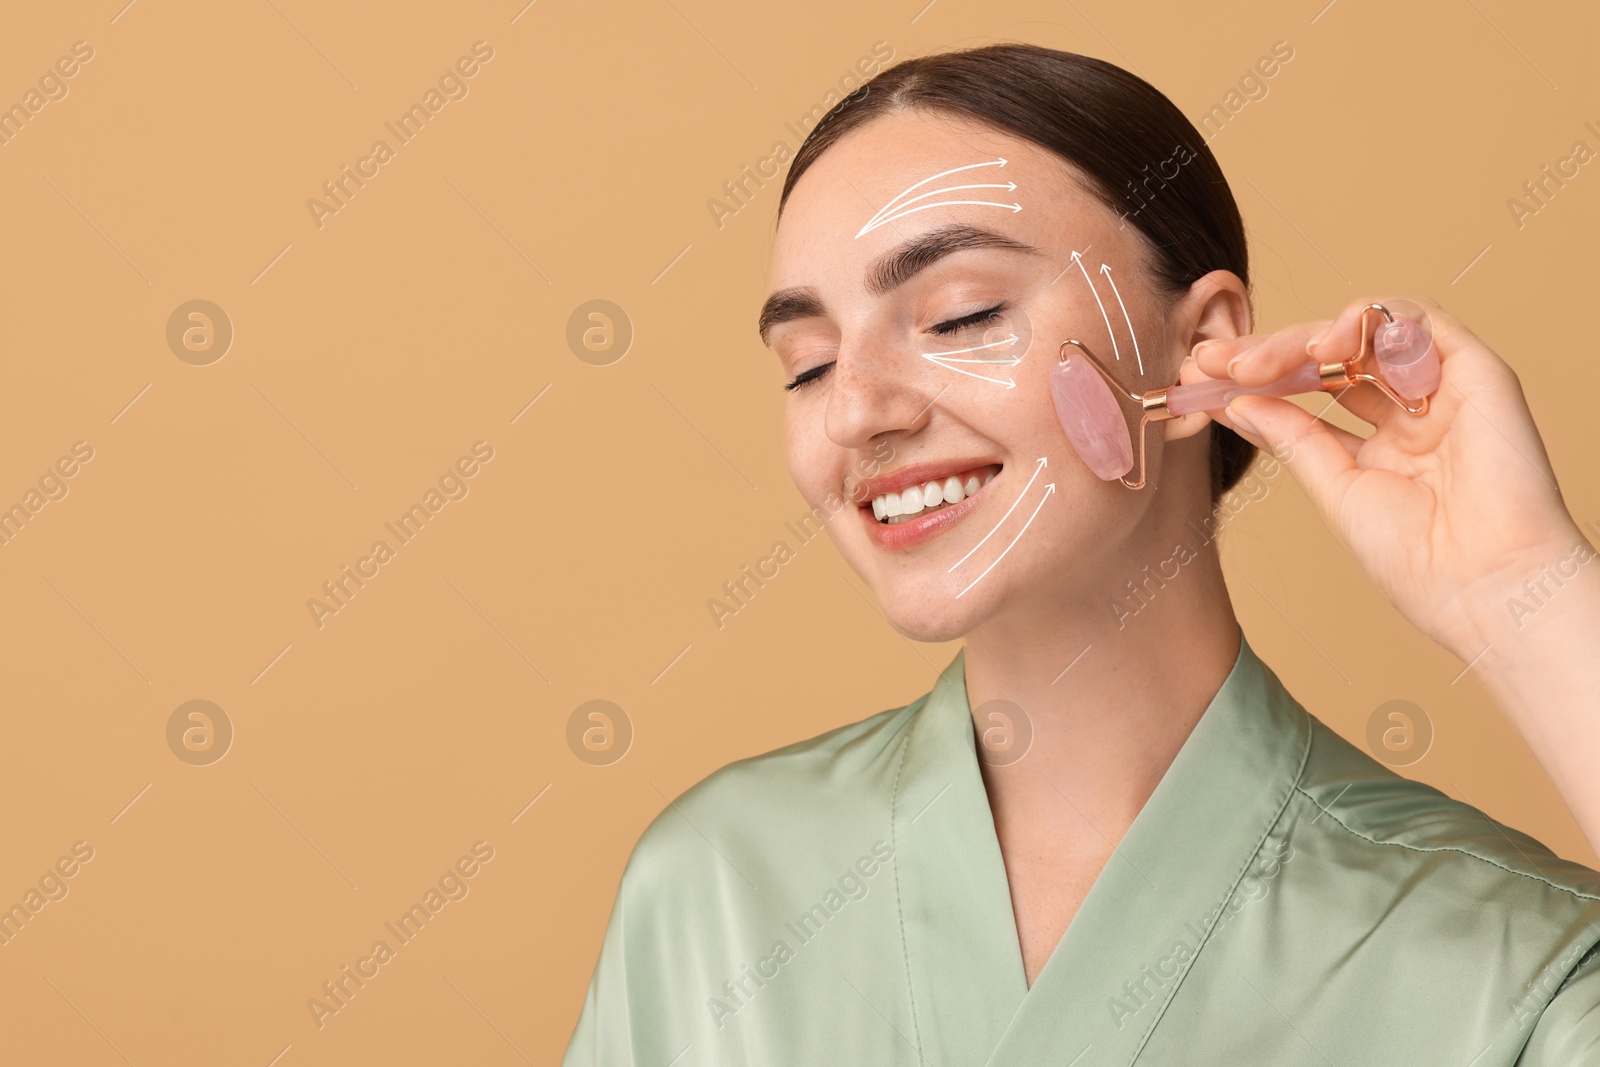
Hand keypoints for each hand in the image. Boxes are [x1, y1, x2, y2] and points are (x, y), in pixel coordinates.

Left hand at [1190, 295, 1594, 663]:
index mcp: (1382, 441)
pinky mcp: (1476, 371)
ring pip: (1368, 328)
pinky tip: (1324, 349)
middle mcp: (1413, 408)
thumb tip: (1237, 402)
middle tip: (1215, 363)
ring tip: (1257, 364)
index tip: (1202, 378)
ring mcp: (1444, 387)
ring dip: (1305, 336)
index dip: (1258, 379)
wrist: (1485, 589)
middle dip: (1268, 353)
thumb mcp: (1335, 489)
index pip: (1312, 391)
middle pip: (1333, 355)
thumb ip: (1292, 438)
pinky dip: (1368, 321)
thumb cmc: (1421, 560)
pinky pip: (1419, 320)